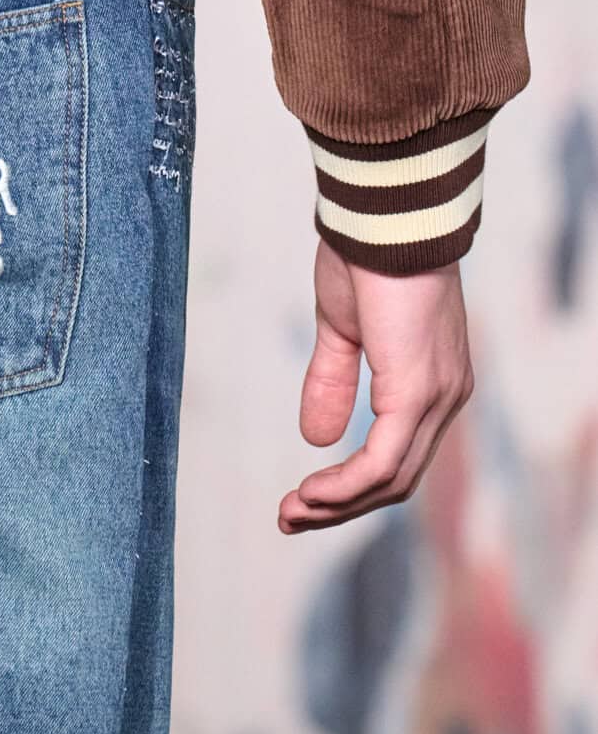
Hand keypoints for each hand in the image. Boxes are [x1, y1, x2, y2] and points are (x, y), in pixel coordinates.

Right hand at [278, 234, 473, 532]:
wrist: (383, 216)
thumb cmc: (365, 257)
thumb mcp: (343, 328)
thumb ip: (334, 380)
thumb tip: (317, 437)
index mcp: (432, 382)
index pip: (398, 455)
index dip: (350, 484)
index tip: (302, 497)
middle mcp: (446, 398)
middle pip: (398, 478)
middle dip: (340, 506)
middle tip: (289, 517)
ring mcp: (437, 398)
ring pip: (392, 478)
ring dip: (338, 503)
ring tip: (291, 511)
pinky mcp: (417, 393)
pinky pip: (384, 459)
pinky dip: (347, 484)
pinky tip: (313, 493)